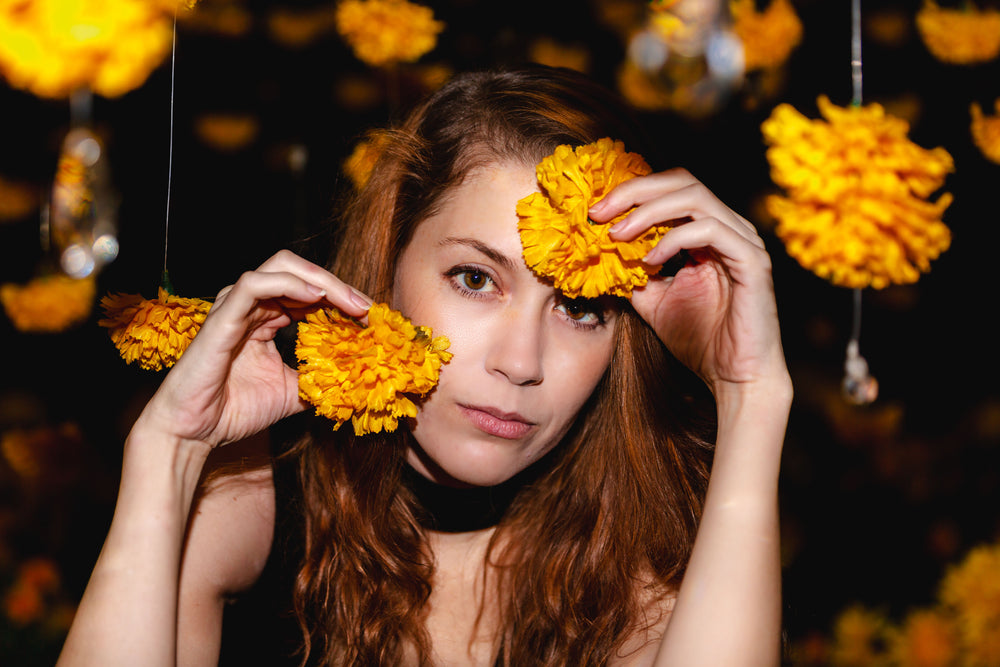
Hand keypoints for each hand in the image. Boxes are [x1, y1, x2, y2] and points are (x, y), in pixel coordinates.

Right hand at [135, 250, 372, 449]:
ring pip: (282, 268)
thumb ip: (320, 380)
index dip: (342, 300)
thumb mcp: (293, 393)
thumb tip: (357, 382)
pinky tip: (315, 298)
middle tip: (367, 308)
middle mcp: (252, 305)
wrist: (195, 432)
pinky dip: (289, 284)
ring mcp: (236, 306)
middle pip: (301, 272)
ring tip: (351, 304)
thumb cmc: (234, 410)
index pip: (310, 292)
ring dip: (323, 282)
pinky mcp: (222, 315)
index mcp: (267, 317)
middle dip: (338, 285)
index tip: (372, 320)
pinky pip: (255, 284)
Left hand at [591, 169, 788, 398]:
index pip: (670, 189)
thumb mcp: (652, 300)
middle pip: (682, 181)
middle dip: (634, 191)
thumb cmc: (700, 340)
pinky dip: (674, 238)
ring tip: (617, 234)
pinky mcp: (752, 260)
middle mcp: (729, 228)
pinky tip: (649, 259)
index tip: (594, 212)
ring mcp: (743, 241)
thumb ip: (632, 272)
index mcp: (708, 232)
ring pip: (695, 198)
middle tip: (598, 211)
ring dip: (648, 212)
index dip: (631, 192)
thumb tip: (598, 251)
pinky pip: (710, 231)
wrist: (735, 378)